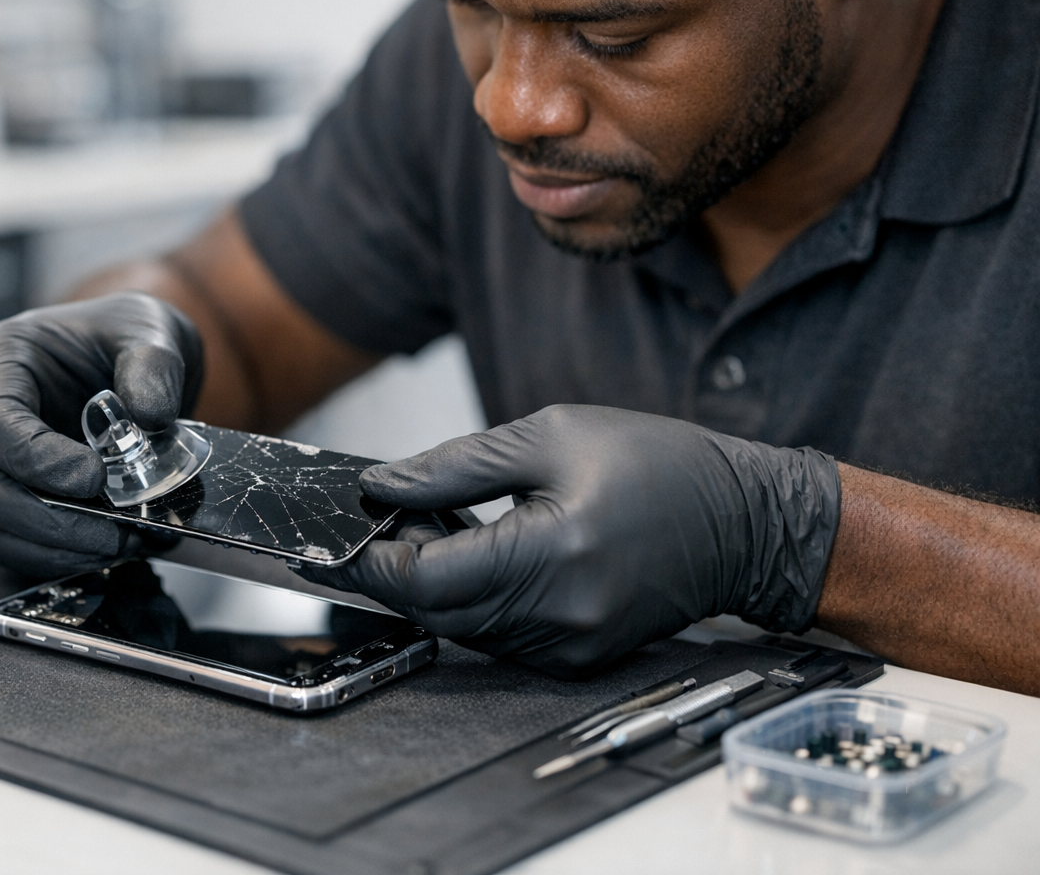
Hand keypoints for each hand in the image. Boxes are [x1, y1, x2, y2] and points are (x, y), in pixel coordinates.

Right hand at [0, 292, 202, 577]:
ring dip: (58, 549)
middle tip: (116, 530)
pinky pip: (13, 544)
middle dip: (51, 522)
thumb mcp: (147, 330)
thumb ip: (152, 366)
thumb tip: (150, 415)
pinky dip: (59, 557)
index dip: (40, 461)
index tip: (96, 477)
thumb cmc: (116, 338)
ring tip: (121, 542)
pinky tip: (108, 547)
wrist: (117, 358)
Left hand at [302, 405, 840, 675]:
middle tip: (399, 512)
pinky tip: (487, 551)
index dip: (374, 556)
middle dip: (400, 565)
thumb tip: (381, 485)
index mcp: (553, 554)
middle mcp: (559, 616)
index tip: (348, 530)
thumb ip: (454, 466)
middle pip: (435, 611)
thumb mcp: (550, 437)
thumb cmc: (659, 467)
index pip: (426, 579)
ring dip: (436, 582)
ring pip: (462, 627)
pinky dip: (474, 598)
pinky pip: (498, 635)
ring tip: (449, 523)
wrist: (744, 522)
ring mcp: (570, 645)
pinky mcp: (577, 656)